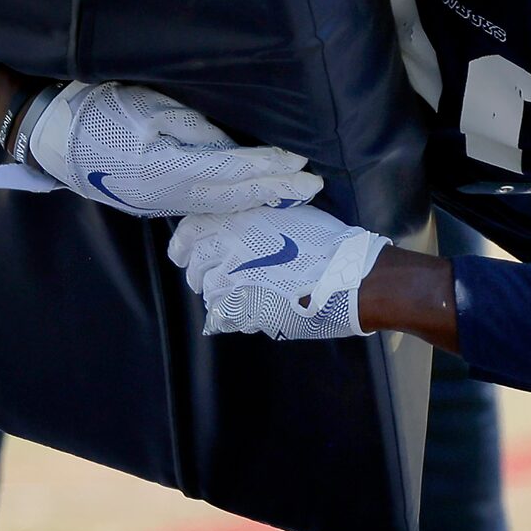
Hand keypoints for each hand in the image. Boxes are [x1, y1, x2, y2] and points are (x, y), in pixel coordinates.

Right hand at [17, 81, 322, 216]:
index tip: (300, 160)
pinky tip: (255, 195)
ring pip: (220, 205)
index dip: (267, 166)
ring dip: (259, 198)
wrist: (52, 134)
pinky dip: (235, 200)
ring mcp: (158, 203)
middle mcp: (163, 195)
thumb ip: (195, 130)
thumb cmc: (100, 109)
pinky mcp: (154, 202)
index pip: (228, 170)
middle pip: (230, 196)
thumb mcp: (150, 106)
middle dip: (275, 190)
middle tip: (314, 185)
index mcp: (161, 169)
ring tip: (293, 191)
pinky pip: (204, 205)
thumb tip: (234, 149)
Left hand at [170, 205, 388, 340]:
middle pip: (196, 266)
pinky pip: (223, 317)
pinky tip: (247, 311)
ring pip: (210, 292)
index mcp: (238, 222)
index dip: (183, 244)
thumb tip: (247, 221)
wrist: (346, 276)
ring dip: (218, 294)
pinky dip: (229, 315)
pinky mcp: (245, 313)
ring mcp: (235, 284)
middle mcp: (228, 251)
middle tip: (207, 277)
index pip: (190, 232)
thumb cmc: (326, 241)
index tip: (183, 252)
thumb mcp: (288, 213)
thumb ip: (258, 217)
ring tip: (235, 294)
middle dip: (200, 272)